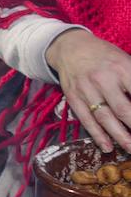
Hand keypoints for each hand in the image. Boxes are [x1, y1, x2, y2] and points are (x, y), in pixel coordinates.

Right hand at [45, 29, 130, 153]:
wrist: (71, 48)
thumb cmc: (105, 56)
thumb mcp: (126, 61)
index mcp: (122, 68)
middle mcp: (103, 79)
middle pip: (123, 109)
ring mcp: (86, 89)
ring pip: (104, 118)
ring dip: (119, 136)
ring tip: (130, 148)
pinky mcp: (73, 97)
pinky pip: (86, 119)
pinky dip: (97, 134)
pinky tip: (106, 146)